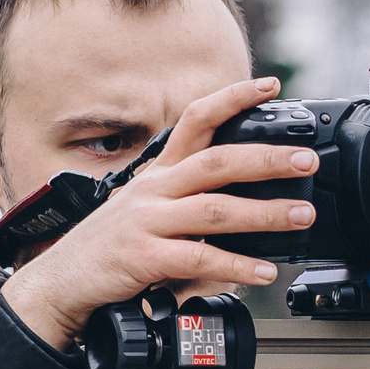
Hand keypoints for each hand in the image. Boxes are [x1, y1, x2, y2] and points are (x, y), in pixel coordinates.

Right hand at [0, 78, 315, 350]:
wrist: (62, 282)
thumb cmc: (113, 247)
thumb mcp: (153, 212)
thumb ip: (196, 203)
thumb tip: (255, 204)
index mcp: (160, 173)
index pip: (197, 120)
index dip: (233, 99)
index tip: (271, 85)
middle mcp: (154, 190)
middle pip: (217, 162)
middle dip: (267, 159)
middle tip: (307, 160)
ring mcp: (147, 222)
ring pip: (215, 210)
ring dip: (264, 213)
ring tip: (301, 215)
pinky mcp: (143, 257)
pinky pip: (198, 259)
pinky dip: (236, 266)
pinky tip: (263, 273)